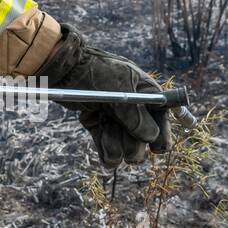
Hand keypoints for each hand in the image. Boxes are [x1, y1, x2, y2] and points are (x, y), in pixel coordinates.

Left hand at [36, 27, 169, 167]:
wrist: (65, 70)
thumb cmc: (97, 72)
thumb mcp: (120, 89)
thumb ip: (134, 114)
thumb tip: (150, 136)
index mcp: (145, 92)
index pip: (161, 116)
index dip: (162, 134)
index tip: (158, 149)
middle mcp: (132, 106)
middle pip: (144, 137)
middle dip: (134, 145)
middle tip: (127, 149)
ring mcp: (115, 116)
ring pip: (125, 145)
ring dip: (117, 147)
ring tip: (104, 134)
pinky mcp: (98, 124)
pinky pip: (108, 146)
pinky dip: (106, 152)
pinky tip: (105, 158)